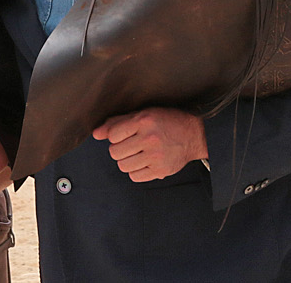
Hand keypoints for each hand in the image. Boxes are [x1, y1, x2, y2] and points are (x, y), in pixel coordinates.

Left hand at [92, 108, 206, 181]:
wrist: (194, 135)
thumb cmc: (166, 121)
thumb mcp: (143, 114)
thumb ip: (118, 122)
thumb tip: (96, 134)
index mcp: (144, 121)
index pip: (113, 135)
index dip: (114, 136)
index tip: (123, 135)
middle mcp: (150, 138)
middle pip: (115, 152)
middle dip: (119, 149)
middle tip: (131, 145)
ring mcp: (156, 156)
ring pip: (123, 166)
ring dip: (127, 161)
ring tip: (137, 153)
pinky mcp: (161, 171)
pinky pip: (135, 177)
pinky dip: (136, 171)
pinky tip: (144, 162)